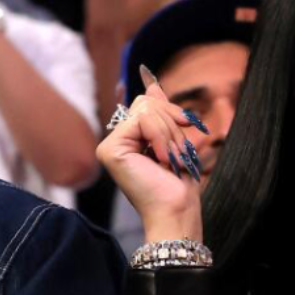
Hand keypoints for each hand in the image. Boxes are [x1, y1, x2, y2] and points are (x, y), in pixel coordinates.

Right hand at [96, 66, 204, 241]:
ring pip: (146, 110)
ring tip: (172, 160)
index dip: (168, 108)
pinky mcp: (110, 149)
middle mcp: (115, 141)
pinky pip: (143, 120)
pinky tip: (161, 159)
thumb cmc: (178, 184)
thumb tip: (152, 85)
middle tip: (179, 153)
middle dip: (172, 123)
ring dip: (170, 134)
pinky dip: (161, 137)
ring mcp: (110, 145)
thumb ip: (161, 113)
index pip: (146, 104)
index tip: (184, 116)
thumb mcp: (174, 141)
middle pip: (146, 103)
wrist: (176, 209)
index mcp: (129, 139)